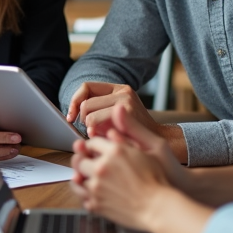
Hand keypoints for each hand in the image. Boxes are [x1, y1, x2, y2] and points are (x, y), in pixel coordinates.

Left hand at [67, 81, 188, 163]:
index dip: (75, 101)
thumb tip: (74, 114)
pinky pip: (95, 122)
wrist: (161, 145)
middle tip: (90, 131)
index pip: (86, 87)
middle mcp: (123, 92)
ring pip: (88, 113)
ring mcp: (125, 100)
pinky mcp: (125, 113)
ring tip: (99, 136)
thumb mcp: (119, 118)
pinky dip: (93, 132)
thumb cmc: (136, 136)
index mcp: (120, 89)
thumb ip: (101, 111)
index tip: (70, 116)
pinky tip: (102, 139)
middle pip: (86, 102)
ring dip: (88, 128)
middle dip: (83, 119)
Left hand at [70, 107, 173, 229]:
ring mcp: (97, 188)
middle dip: (84, 158)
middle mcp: (102, 168)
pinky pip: (81, 195)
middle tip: (88, 159)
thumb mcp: (153, 144)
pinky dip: (84, 191)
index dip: (94, 145)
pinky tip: (92, 189)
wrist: (163, 208)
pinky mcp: (97, 205)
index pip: (91, 142)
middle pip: (80, 159)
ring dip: (80, 174)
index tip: (97, 148)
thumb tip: (118, 108)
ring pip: (77, 177)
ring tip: (88, 174)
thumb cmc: (164, 175)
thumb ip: (132, 127)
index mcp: (114, 151)